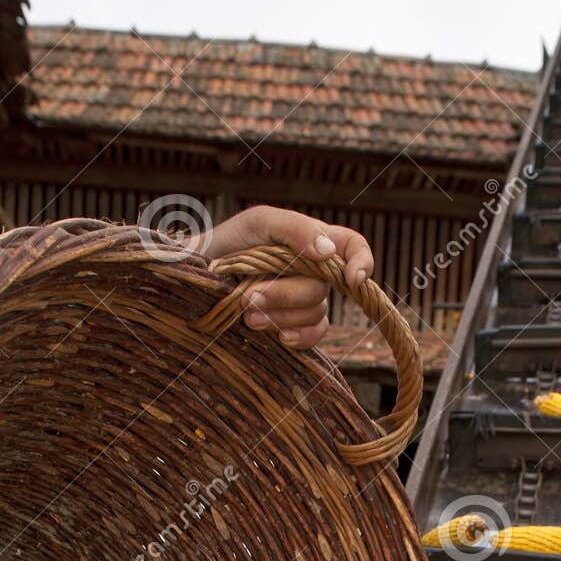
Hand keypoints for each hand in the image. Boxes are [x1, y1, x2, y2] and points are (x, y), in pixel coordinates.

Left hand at [195, 205, 373, 347]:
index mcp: (312, 241)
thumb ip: (295, 228)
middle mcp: (313, 272)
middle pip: (322, 288)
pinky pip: (313, 336)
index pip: (352, 247)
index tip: (351, 280)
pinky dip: (299, 338)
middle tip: (250, 298)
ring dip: (281, 315)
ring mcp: (303, 301)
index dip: (362, 262)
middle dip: (286, 295)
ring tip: (247, 314)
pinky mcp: (292, 325)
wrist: (198, 275)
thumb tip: (327, 253)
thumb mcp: (259, 222)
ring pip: (314, 313)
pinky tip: (279, 338)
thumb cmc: (229, 242)